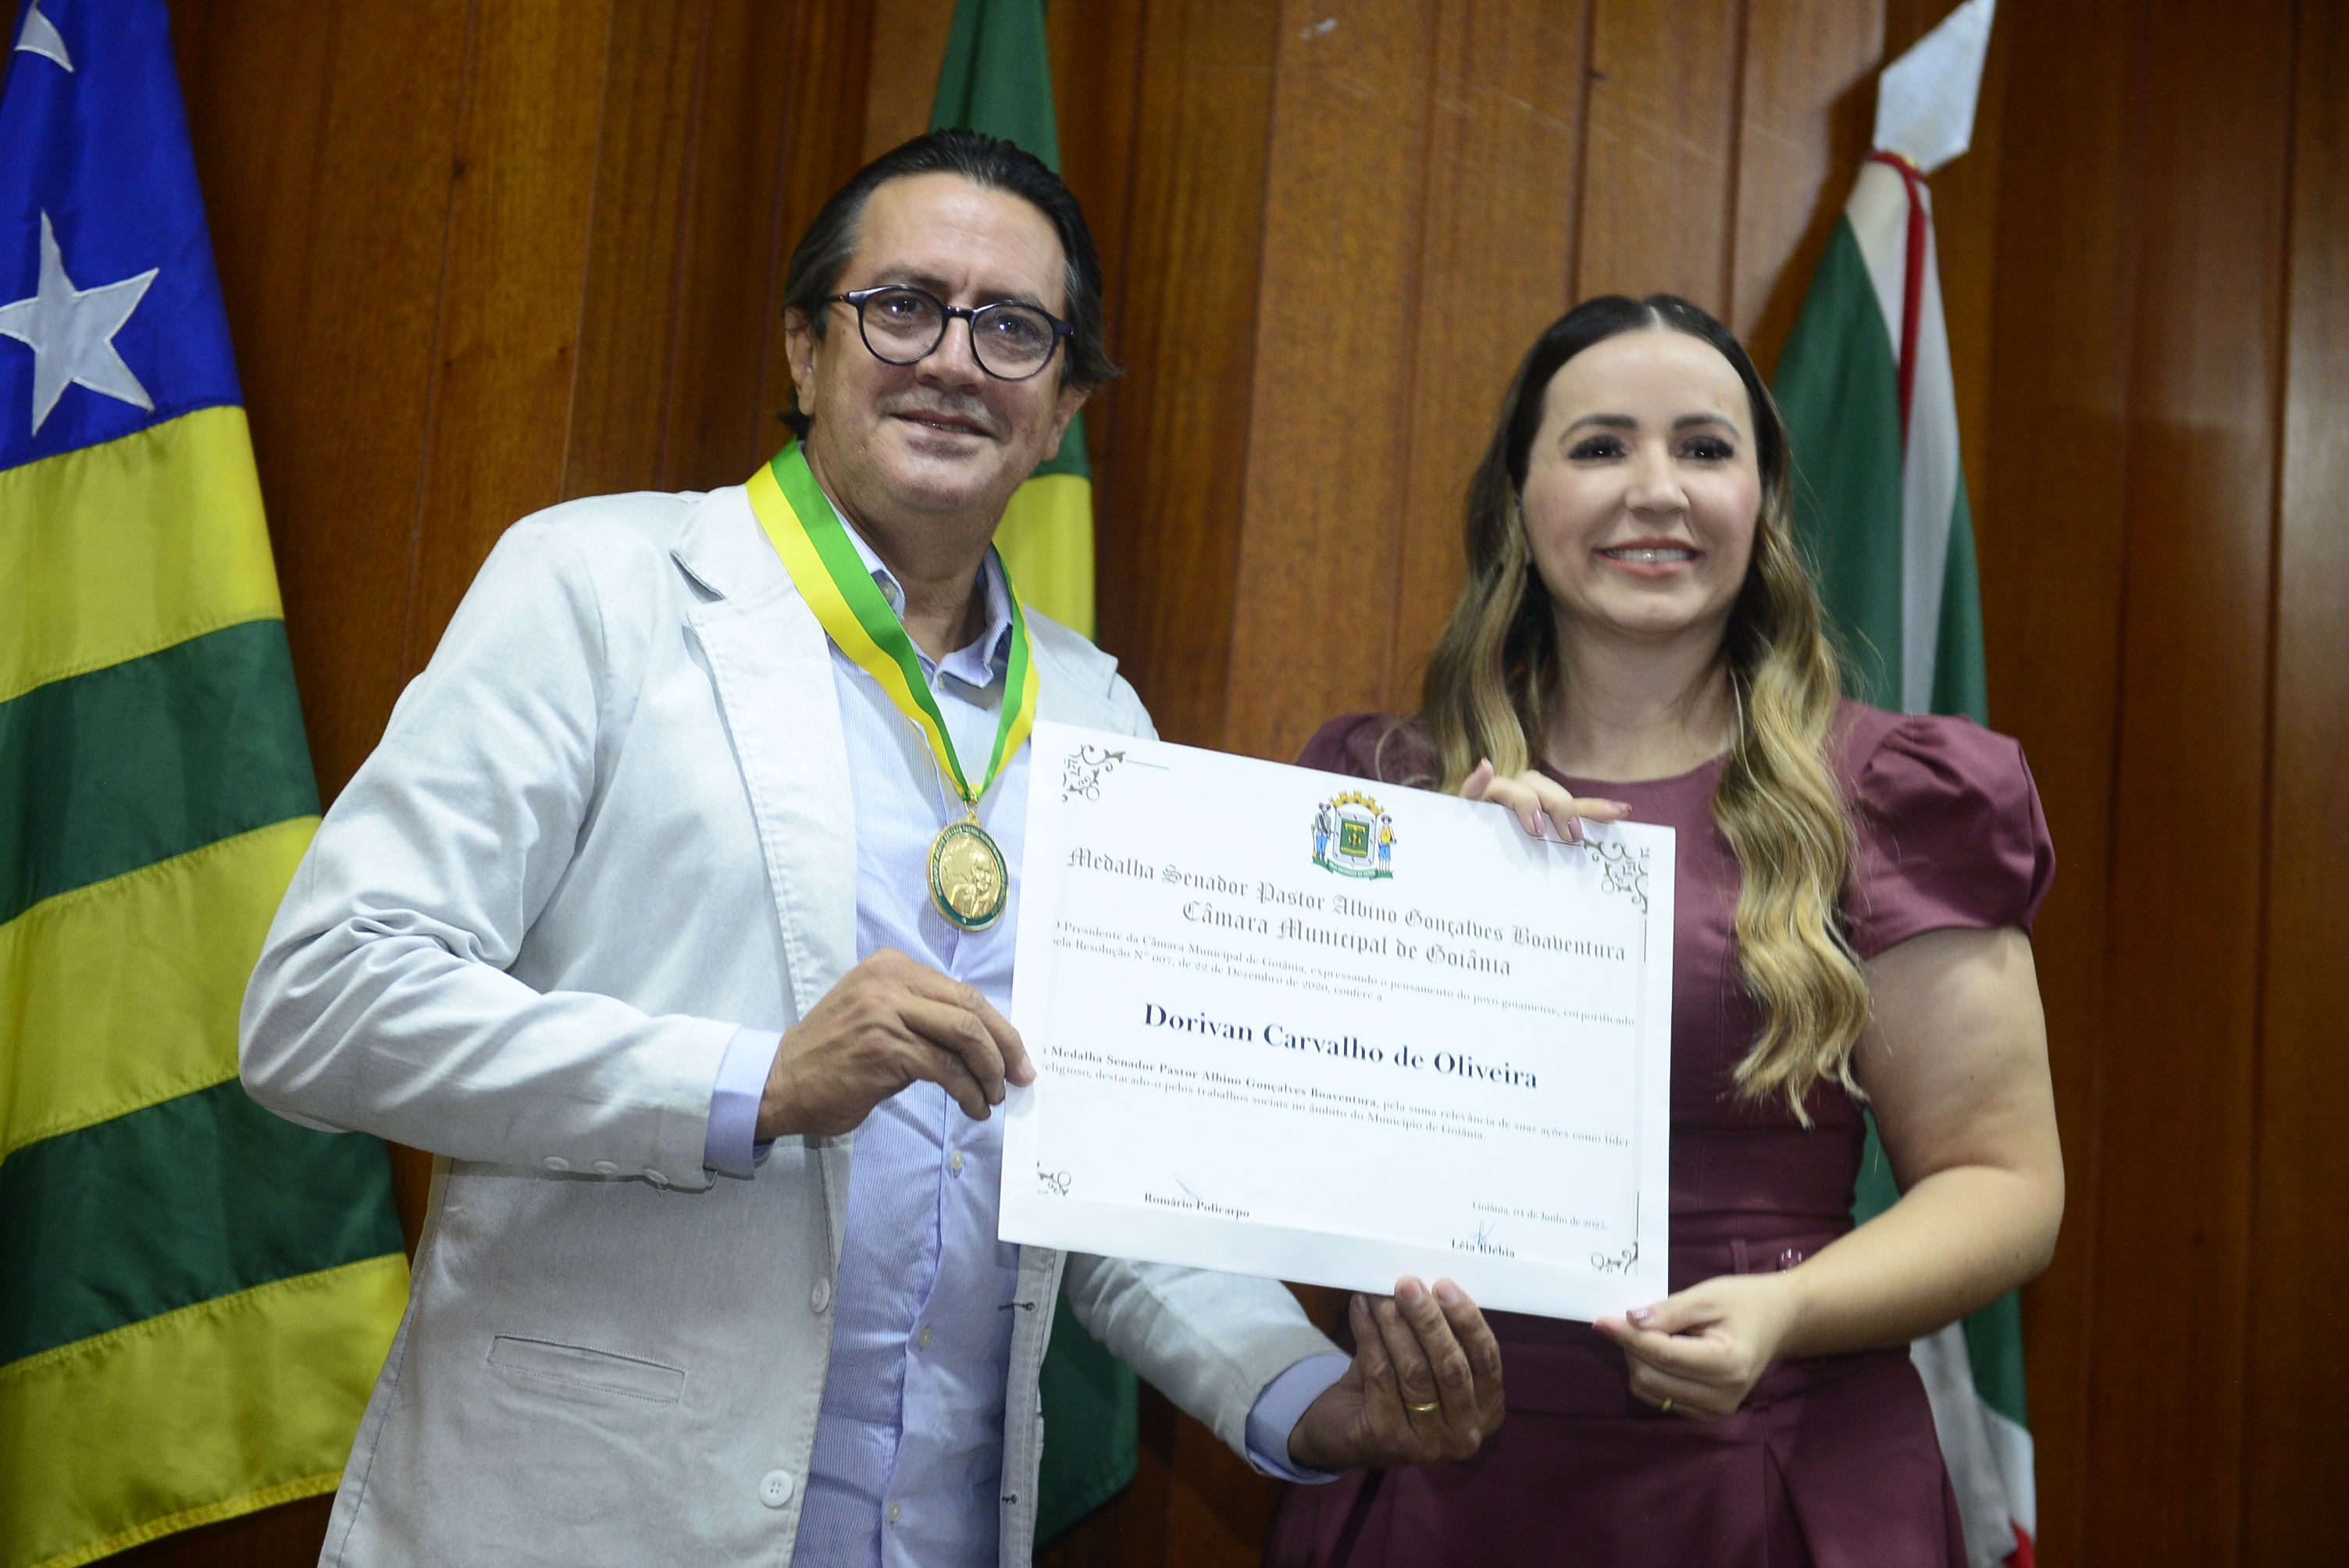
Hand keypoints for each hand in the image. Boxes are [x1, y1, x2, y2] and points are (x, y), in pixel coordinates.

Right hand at [757, 949, 1031, 1138]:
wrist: (781, 1081)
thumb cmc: (833, 1054)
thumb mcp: (877, 1015)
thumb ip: (921, 1014)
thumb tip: (981, 1041)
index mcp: (892, 966)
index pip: (962, 992)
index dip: (998, 1025)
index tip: (1016, 1054)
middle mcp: (890, 981)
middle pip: (971, 1008)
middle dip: (1005, 1046)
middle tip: (1020, 1076)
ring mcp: (887, 1012)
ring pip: (965, 1036)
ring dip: (989, 1072)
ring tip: (993, 1096)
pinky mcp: (886, 1048)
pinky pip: (946, 1069)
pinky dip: (969, 1091)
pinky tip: (973, 1107)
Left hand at [1287, 1278, 1504, 1470]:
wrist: (1348, 1432)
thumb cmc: (1397, 1389)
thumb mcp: (1429, 1364)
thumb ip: (1436, 1334)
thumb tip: (1425, 1283)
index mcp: (1487, 1410)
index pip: (1486, 1361)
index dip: (1468, 1321)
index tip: (1445, 1286)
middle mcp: (1466, 1433)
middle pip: (1451, 1367)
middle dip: (1429, 1320)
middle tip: (1408, 1284)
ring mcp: (1429, 1443)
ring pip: (1414, 1370)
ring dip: (1395, 1324)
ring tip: (1379, 1294)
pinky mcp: (1389, 1439)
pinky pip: (1381, 1375)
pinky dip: (1370, 1336)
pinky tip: (1361, 1310)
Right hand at [1459, 758, 1629, 844]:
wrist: (1460, 860)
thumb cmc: (1503, 857)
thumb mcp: (1540, 853)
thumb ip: (1574, 835)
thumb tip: (1622, 810)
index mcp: (1534, 807)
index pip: (1566, 800)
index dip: (1594, 806)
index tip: (1622, 811)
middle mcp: (1513, 796)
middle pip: (1537, 785)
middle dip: (1559, 806)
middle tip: (1571, 836)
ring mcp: (1489, 800)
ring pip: (1510, 786)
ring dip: (1526, 802)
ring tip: (1536, 828)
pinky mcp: (1465, 807)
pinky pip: (1469, 789)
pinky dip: (1477, 778)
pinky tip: (1485, 768)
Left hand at [1592, 1272, 1804, 1419]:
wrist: (1779, 1321)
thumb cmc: (1746, 1302)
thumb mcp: (1708, 1296)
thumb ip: (1669, 1311)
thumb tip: (1630, 1320)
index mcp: (1728, 1365)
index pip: (1662, 1355)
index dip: (1627, 1337)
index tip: (1601, 1320)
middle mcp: (1723, 1396)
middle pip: (1651, 1378)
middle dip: (1633, 1347)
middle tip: (1634, 1319)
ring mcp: (1717, 1410)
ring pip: (1651, 1391)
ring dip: (1639, 1361)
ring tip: (1655, 1332)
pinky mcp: (1708, 1413)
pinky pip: (1661, 1397)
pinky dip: (1651, 1373)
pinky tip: (1663, 1351)